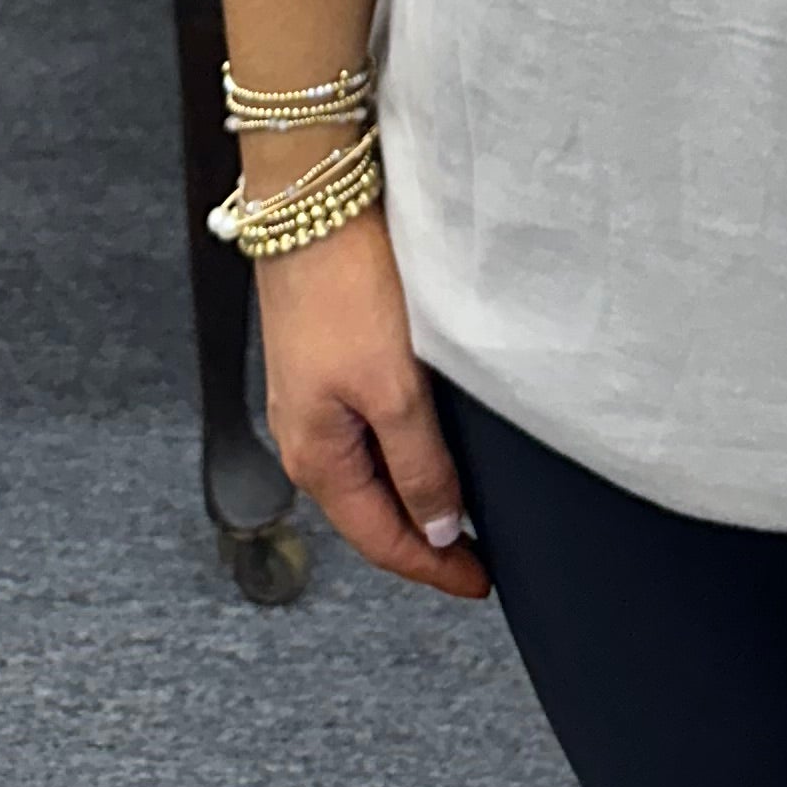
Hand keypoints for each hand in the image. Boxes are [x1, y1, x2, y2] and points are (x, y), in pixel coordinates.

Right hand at [256, 206, 489, 600]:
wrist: (310, 203)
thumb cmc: (344, 289)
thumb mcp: (393, 388)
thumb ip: (418, 464)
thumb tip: (440, 529)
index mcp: (315, 457)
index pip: (381, 539)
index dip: (434, 567)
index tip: (481, 583)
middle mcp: (305, 438)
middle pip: (370, 512)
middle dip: (423, 541)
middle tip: (479, 558)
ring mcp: (310, 401)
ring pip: (367, 475)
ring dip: (411, 498)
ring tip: (462, 513)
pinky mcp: (322, 365)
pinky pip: (364, 436)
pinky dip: (400, 457)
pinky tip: (427, 450)